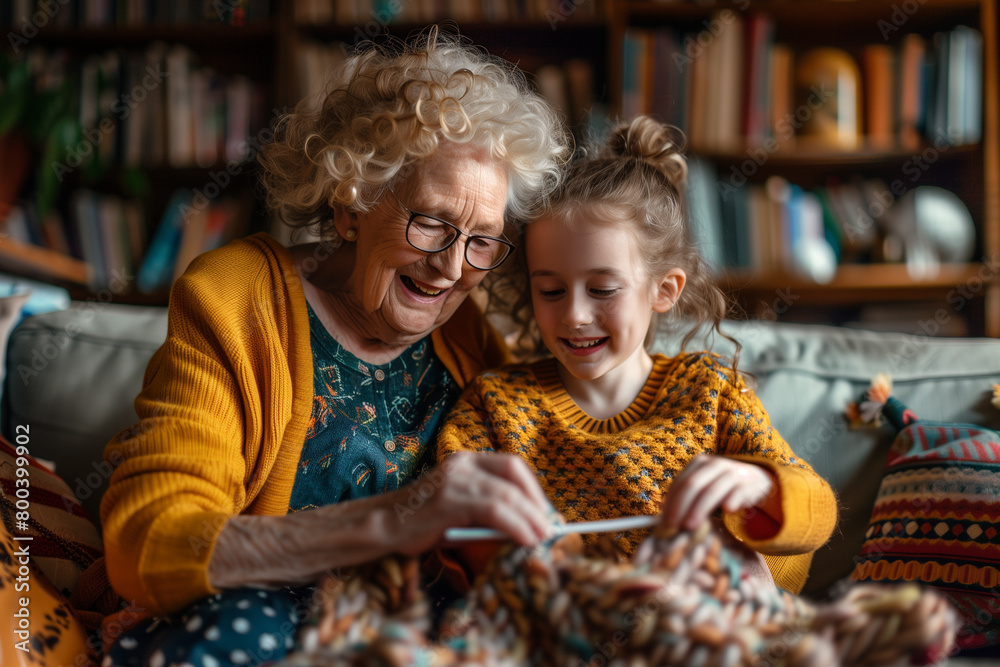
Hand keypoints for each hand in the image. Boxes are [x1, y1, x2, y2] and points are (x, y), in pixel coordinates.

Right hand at [393, 451, 554, 555]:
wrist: (383, 526)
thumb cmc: (422, 522)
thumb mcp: (460, 510)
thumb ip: (489, 510)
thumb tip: (530, 525)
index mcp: (465, 460)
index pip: (511, 466)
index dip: (532, 489)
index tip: (544, 513)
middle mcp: (462, 463)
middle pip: (513, 474)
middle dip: (536, 502)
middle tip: (548, 527)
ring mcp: (455, 478)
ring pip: (506, 493)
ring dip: (530, 518)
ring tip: (542, 538)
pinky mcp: (449, 499)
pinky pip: (493, 509)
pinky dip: (515, 525)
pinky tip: (524, 539)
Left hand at [659, 455, 774, 531]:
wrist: (756, 479)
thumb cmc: (723, 487)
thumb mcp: (704, 487)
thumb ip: (686, 498)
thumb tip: (662, 516)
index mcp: (700, 463)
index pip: (680, 483)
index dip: (670, 503)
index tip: (664, 522)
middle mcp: (715, 464)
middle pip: (693, 485)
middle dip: (681, 507)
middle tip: (674, 527)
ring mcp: (732, 472)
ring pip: (712, 490)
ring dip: (700, 509)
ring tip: (690, 526)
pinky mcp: (748, 483)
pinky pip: (738, 491)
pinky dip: (732, 499)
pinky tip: (727, 510)